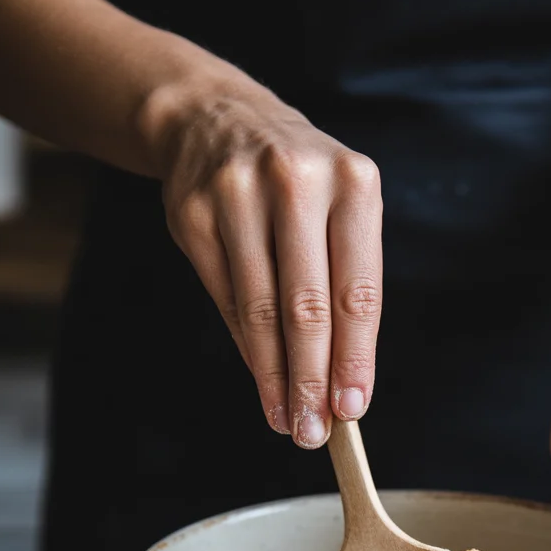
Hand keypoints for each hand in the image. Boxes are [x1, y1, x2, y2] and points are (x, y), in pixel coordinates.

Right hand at [147, 72, 382, 446]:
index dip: (355, 359)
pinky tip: (261, 380)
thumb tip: (342, 385)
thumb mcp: (340, 211)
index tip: (352, 409)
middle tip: (314, 432)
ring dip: (275, 377)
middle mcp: (296, 182)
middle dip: (312, 380)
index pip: (357, 291)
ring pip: (261, 311)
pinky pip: (227, 299)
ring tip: (286, 419)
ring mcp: (238, 195)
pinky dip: (248, 348)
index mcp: (352, 183)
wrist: (218, 119)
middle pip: (307, 308)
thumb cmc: (299, 185)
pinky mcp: (193, 214)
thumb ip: (345, 287)